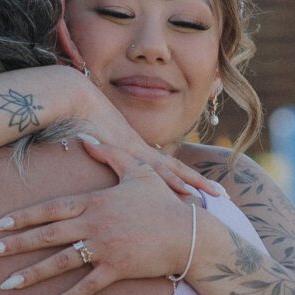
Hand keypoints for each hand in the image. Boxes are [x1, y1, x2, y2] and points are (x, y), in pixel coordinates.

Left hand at [0, 140, 205, 294]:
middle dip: (14, 244)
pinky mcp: (116, 269)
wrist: (188, 232)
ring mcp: (104, 248)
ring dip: (32, 274)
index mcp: (94, 202)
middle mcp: (93, 225)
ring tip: (6, 284)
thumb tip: (86, 138)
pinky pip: (86, 287)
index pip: (49, 209)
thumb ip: (109, 154)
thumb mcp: (138, 170)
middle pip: (46, 235)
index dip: (21, 217)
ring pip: (60, 262)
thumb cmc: (162, 202)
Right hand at [58, 80, 210, 202]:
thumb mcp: (88, 142)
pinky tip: (188, 192)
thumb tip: (89, 158)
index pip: (163, 166)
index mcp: (133, 148)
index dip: (181, 177)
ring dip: (193, 184)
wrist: (74, 97)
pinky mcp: (128, 150)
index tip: (198, 188)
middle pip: (174, 169)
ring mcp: (135, 149)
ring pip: (171, 171)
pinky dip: (172, 181)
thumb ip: (95, 152)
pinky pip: (155, 170)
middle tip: (220, 195)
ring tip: (216, 197)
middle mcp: (139, 149)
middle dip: (196, 183)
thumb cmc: (77, 117)